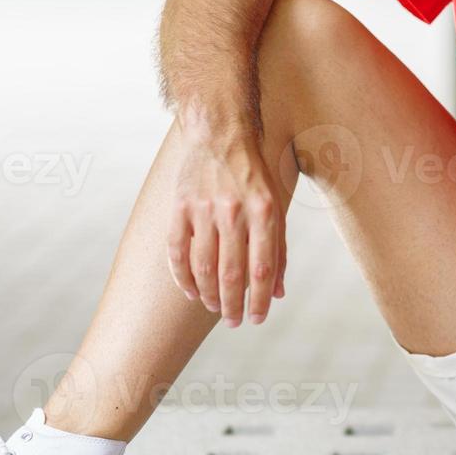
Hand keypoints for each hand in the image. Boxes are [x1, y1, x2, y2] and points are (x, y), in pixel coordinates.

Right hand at [166, 118, 286, 326]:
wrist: (219, 133)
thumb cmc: (253, 174)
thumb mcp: (276, 205)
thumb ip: (279, 249)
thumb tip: (277, 293)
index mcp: (264, 210)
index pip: (261, 268)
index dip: (258, 300)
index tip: (257, 319)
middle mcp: (233, 211)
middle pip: (231, 273)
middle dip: (233, 305)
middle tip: (234, 322)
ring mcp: (203, 209)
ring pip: (202, 267)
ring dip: (208, 295)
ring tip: (215, 308)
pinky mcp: (179, 207)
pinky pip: (176, 252)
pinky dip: (182, 277)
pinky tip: (190, 291)